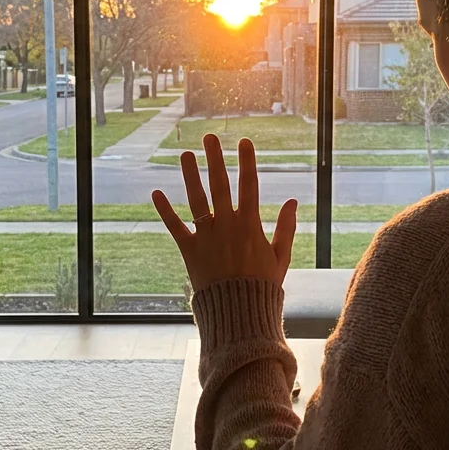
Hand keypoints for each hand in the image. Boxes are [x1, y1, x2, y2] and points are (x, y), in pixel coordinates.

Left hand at [152, 134, 297, 292]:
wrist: (239, 312)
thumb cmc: (263, 286)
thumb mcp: (281, 257)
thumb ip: (285, 228)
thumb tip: (292, 201)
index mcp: (250, 224)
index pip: (249, 185)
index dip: (247, 162)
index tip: (244, 141)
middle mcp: (226, 225)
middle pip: (219, 185)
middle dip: (214, 159)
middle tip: (209, 137)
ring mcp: (206, 236)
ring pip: (196, 199)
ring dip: (190, 175)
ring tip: (185, 155)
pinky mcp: (190, 250)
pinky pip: (175, 227)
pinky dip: (165, 211)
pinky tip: (156, 192)